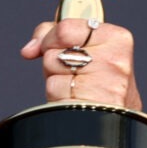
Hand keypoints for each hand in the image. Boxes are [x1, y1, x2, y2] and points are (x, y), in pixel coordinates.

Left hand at [22, 18, 140, 110]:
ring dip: (56, 82)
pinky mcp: (88, 104)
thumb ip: (59, 35)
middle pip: (53, 52)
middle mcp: (113, 60)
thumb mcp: (88, 49)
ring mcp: (103, 84)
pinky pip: (54, 93)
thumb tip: (30, 48)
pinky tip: (74, 99)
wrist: (117, 119)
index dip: (51, 39)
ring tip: (76, 87)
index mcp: (116, 38)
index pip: (65, 28)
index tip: (59, 47)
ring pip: (51, 73)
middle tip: (74, 72)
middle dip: (54, 63)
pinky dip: (56, 98)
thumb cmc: (99, 82)